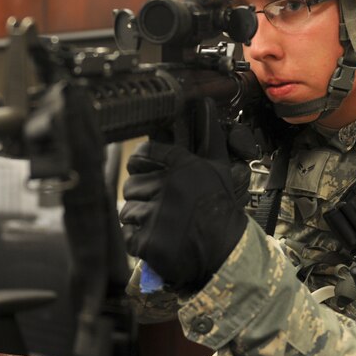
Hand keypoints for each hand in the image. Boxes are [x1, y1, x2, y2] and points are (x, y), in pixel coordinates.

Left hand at [119, 115, 248, 292]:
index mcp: (181, 166)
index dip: (139, 165)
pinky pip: (128, 235)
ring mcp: (157, 215)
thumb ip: (207, 137)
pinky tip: (157, 240)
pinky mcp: (148, 241)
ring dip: (139, 219)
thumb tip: (206, 104)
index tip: (145, 174)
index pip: (142, 155)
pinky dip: (138, 240)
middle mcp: (167, 186)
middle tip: (160, 208)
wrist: (228, 251)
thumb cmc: (221, 208)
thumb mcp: (217, 168)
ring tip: (161, 225)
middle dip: (141, 197)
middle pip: (131, 185)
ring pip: (128, 210)